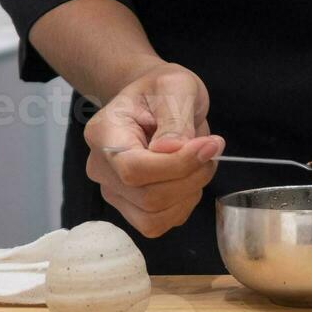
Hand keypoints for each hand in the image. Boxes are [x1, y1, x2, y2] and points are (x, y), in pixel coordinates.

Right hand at [83, 62, 224, 237]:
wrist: (155, 101)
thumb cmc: (162, 90)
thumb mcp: (176, 87)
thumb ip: (175, 118)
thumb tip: (171, 150)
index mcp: (103, 133)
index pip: (133, 168)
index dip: (176, 165)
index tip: (209, 145)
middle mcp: (101, 168)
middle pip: (147, 197)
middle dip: (191, 177)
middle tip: (210, 148)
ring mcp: (114, 191)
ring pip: (153, 217)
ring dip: (189, 193)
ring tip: (200, 162)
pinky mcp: (130, 207)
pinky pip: (158, 223)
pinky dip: (183, 205)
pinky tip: (188, 178)